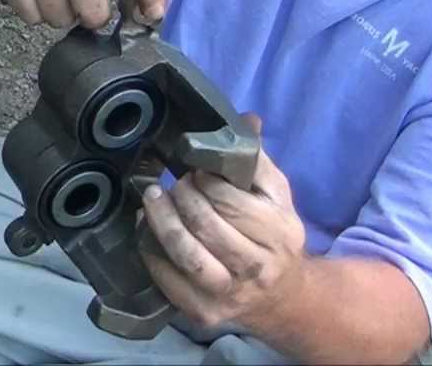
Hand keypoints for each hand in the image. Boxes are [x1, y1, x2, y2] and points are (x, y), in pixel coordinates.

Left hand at [137, 113, 305, 331]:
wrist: (285, 297)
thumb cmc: (273, 236)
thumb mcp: (276, 195)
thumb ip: (257, 160)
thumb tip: (246, 119)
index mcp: (279, 230)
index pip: (231, 200)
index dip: (204, 180)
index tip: (193, 169)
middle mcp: (260, 265)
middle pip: (207, 225)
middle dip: (181, 198)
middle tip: (169, 185)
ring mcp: (233, 293)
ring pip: (189, 256)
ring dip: (162, 223)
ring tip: (152, 201)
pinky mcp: (207, 312)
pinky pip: (171, 282)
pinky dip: (152, 254)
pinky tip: (145, 232)